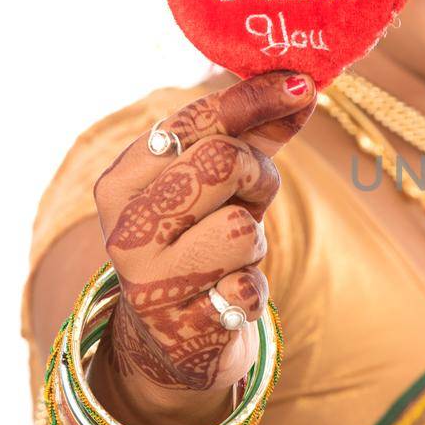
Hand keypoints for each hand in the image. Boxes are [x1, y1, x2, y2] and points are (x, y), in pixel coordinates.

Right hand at [90, 71, 314, 424]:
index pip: (192, 122)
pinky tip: (225, 298)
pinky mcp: (180, 331)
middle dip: (257, 178)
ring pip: (241, 229)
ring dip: (254, 243)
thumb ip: (256, 133)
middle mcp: (125, 230)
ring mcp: (148, 283)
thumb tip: (302, 84)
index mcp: (122, 183)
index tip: (301, 85)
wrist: (176, 339)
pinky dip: (251, 291)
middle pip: (223, 162)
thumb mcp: (223, 185)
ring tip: (230, 259)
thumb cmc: (202, 242)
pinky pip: (249, 289)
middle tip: (248, 201)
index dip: (255, 99)